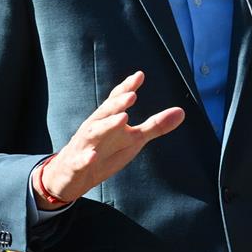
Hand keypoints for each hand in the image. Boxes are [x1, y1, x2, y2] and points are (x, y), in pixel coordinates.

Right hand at [37, 71, 184, 206]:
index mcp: (107, 120)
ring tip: (123, 118)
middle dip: (118, 103)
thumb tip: (181, 112)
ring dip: (107, 125)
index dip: (126, 88)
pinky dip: (85, 158)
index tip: (139, 76)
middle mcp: (94, 129)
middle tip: (132, 95)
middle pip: (105, 112)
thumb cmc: (104, 152)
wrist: (69, 176)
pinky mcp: (76, 165)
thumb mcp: (132, 139)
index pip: (116, 101)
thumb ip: (155, 126)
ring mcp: (84, 146)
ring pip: (93, 133)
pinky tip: (92, 156)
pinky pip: (80, 161)